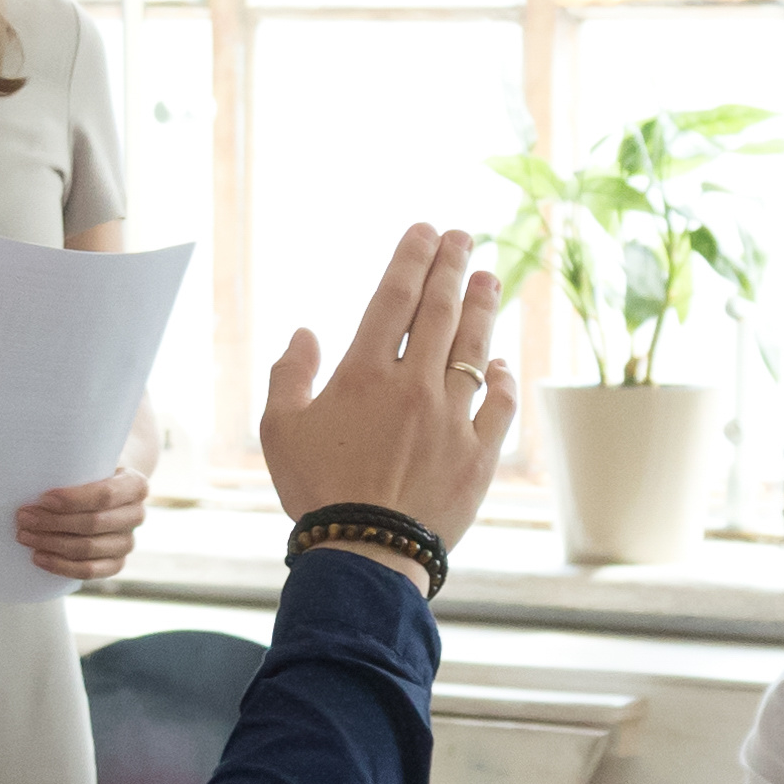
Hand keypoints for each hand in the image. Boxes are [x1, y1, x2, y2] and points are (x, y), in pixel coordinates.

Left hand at [12, 464, 148, 583]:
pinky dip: (61, 566)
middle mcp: (137, 515)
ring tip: (25, 535)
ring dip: (51, 544)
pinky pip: (89, 571)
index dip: (72, 499)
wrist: (107, 492)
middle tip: (23, 517)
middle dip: (53, 522)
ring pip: (88, 549)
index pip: (105, 495)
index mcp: (135, 485)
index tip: (43, 498)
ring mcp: (128, 542)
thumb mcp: (89, 461)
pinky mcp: (117, 563)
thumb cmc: (91, 473)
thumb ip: (73, 466)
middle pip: (93, 523)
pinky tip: (39, 557)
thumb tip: (33, 479)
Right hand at [258, 226, 518, 561]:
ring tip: (491, 279)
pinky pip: (499, 406)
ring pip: (475, 349)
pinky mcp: (478, 453)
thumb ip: (289, 375)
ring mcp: (452, 418)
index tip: (426, 232)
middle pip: (441, 311)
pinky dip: (503, 380)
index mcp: (365, 373)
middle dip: (453, 267)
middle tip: (465, 238)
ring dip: (484, 309)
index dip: (412, 259)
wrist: (365, 550)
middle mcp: (413, 385)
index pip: (394, 298)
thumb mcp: (280, 430)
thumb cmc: (316, 490)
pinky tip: (503, 364)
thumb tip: (305, 333)